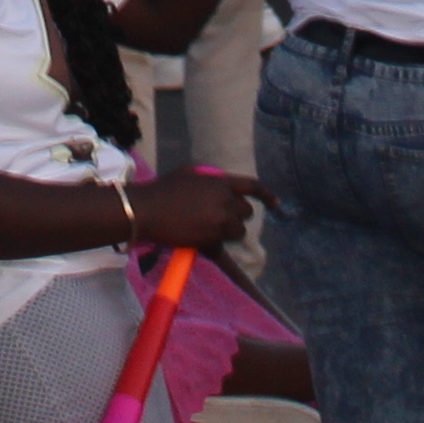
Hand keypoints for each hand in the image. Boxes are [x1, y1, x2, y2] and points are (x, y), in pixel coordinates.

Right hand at [124, 169, 263, 253]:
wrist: (147, 210)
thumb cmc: (164, 189)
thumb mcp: (191, 175)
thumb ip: (211, 183)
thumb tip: (222, 192)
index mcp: (221, 182)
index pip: (253, 187)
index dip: (267, 195)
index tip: (276, 204)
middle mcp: (225, 202)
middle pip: (246, 212)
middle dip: (237, 216)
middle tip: (219, 217)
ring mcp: (219, 222)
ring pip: (237, 231)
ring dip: (227, 231)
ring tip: (206, 228)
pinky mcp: (211, 241)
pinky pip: (221, 246)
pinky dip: (213, 246)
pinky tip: (197, 240)